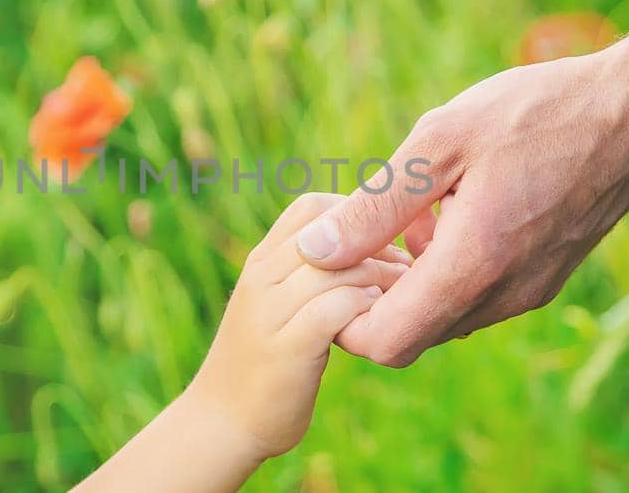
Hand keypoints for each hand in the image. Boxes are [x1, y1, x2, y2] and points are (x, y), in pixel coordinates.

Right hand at [183, 193, 410, 458]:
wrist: (221, 423)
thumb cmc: (264, 364)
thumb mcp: (277, 307)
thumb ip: (306, 277)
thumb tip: (365, 253)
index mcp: (260, 262)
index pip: (310, 206)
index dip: (356, 215)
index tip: (385, 245)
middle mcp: (261, 278)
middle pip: (331, 232)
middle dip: (381, 245)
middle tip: (408, 270)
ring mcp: (270, 312)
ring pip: (339, 268)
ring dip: (382, 278)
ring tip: (401, 297)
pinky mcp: (287, 347)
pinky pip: (336, 308)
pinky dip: (365, 308)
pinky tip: (378, 322)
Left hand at [293, 53, 628, 366]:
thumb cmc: (537, 113)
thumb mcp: (441, 141)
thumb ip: (376, 205)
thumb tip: (315, 251)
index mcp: (473, 266)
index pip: (384, 344)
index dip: (343, 318)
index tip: (334, 264)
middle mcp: (503, 295)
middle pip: (411, 336)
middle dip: (375, 297)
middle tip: (366, 230)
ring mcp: (527, 292)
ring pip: (443, 316)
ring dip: (412, 280)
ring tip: (412, 210)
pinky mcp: (543, 280)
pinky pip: (476, 297)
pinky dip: (448, 270)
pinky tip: (449, 209)